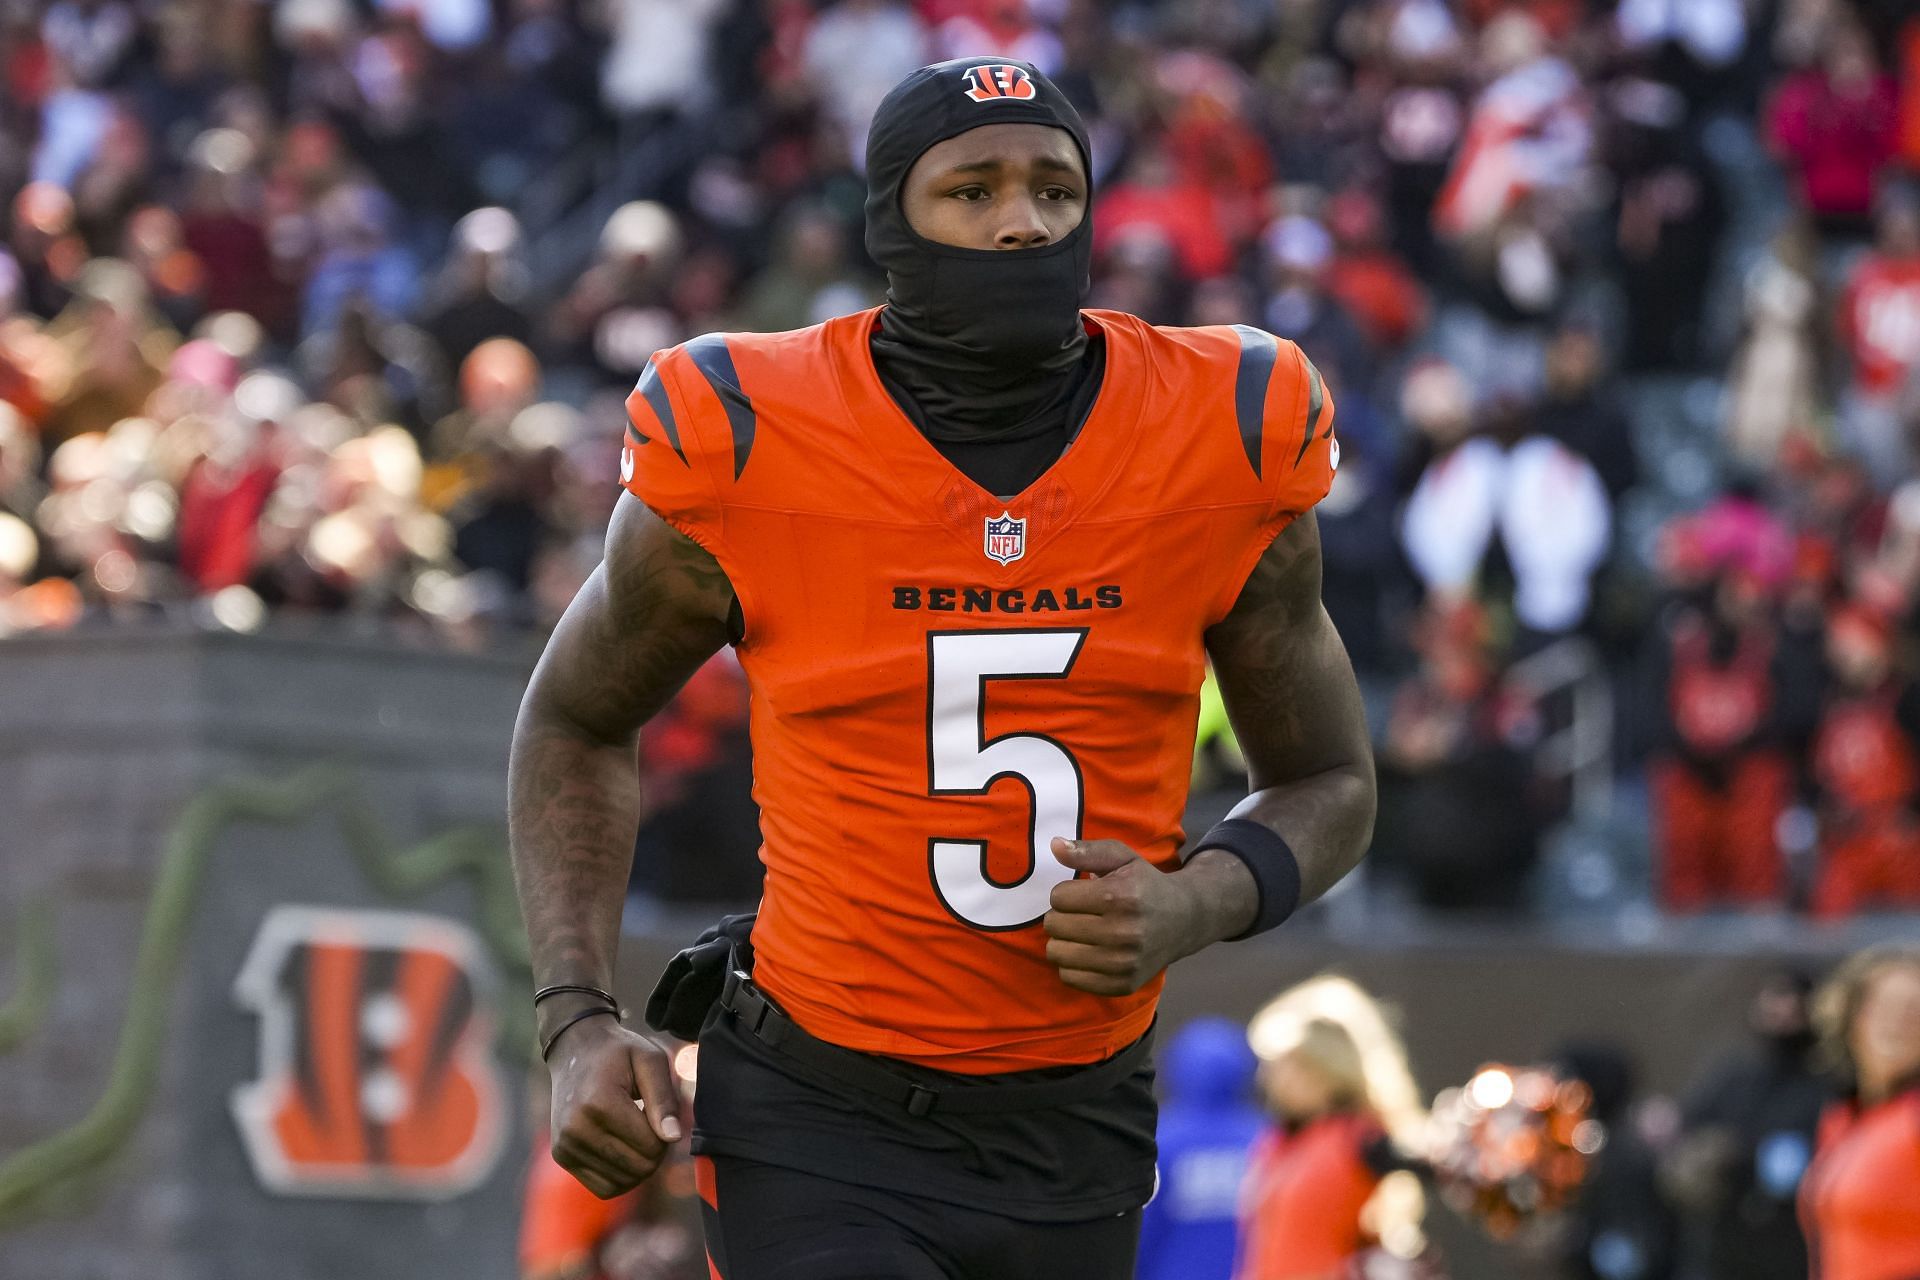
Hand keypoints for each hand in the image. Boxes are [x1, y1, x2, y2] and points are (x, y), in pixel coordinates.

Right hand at [546, 1011, 683, 1197]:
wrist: (575, 1049)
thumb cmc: (619, 1053)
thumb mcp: (650, 1060)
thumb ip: (664, 1099)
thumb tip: (674, 1138)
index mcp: (600, 1103)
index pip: (651, 1146)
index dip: (666, 1133)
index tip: (658, 1112)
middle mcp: (576, 1129)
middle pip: (639, 1168)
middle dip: (655, 1151)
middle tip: (649, 1123)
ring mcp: (565, 1146)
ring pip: (623, 1183)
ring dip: (639, 1164)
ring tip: (635, 1132)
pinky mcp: (562, 1157)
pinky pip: (604, 1188)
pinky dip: (622, 1175)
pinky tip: (623, 1148)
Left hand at [1043, 837, 1214, 995]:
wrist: (1186, 920)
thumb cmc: (1146, 884)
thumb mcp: (1122, 857)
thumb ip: (1087, 850)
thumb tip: (1054, 845)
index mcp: (1120, 896)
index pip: (1058, 897)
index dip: (1065, 892)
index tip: (1083, 894)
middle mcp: (1122, 932)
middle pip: (1054, 925)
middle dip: (1062, 916)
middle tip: (1081, 914)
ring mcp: (1123, 963)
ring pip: (1057, 954)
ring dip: (1063, 941)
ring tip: (1082, 933)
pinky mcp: (1122, 984)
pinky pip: (1070, 977)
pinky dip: (1072, 965)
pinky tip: (1089, 953)